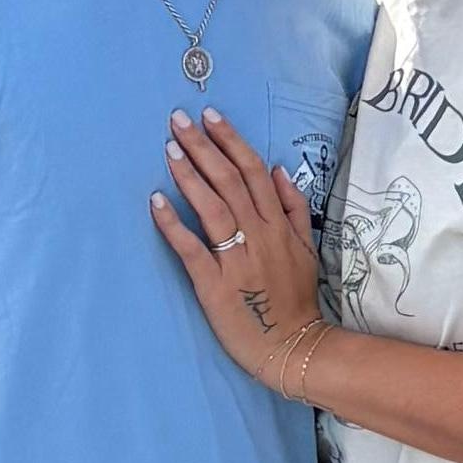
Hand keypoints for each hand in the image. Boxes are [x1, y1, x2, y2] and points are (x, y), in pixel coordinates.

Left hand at [154, 109, 333, 393]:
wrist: (293, 346)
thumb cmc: (295, 298)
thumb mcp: (306, 248)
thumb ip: (293, 208)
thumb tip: (278, 169)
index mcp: (277, 224)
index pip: (252, 171)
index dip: (230, 141)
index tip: (210, 116)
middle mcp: (258, 234)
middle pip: (229, 181)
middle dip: (203, 147)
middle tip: (178, 120)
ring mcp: (236, 258)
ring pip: (212, 207)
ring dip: (189, 176)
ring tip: (169, 149)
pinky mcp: (214, 283)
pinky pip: (192, 248)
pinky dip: (173, 224)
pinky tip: (156, 201)